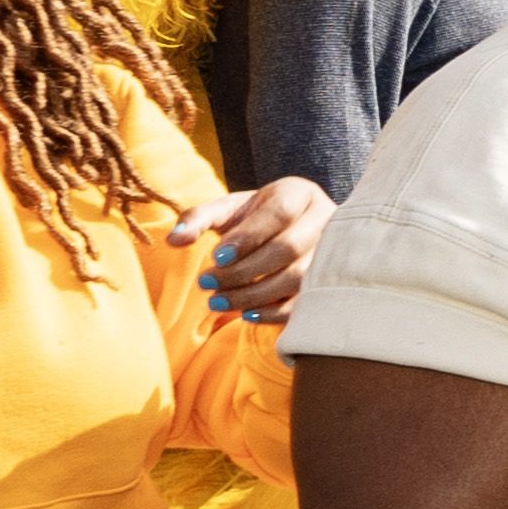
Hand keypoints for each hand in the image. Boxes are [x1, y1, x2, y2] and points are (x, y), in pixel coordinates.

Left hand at [176, 176, 329, 323]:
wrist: (292, 230)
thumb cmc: (254, 218)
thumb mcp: (227, 210)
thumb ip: (198, 219)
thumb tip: (174, 240)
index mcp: (299, 194)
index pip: (278, 214)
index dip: (247, 237)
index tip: (215, 257)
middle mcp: (325, 220)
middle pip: (289, 248)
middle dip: (244, 270)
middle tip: (207, 283)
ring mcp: (333, 254)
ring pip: (299, 278)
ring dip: (254, 294)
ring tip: (217, 301)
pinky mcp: (330, 283)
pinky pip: (306, 303)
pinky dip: (274, 312)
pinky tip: (246, 314)